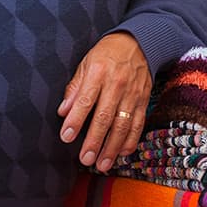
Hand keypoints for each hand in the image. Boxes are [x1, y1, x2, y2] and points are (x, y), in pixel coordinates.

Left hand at [57, 32, 151, 172]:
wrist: (138, 42)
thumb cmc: (106, 54)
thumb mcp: (86, 63)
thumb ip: (75, 87)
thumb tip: (63, 110)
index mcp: (98, 72)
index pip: (85, 100)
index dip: (75, 120)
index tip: (66, 137)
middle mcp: (116, 84)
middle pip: (105, 117)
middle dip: (94, 141)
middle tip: (85, 158)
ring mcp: (132, 93)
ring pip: (123, 125)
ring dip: (112, 147)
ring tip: (102, 164)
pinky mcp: (143, 100)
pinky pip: (138, 123)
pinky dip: (131, 140)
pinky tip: (122, 153)